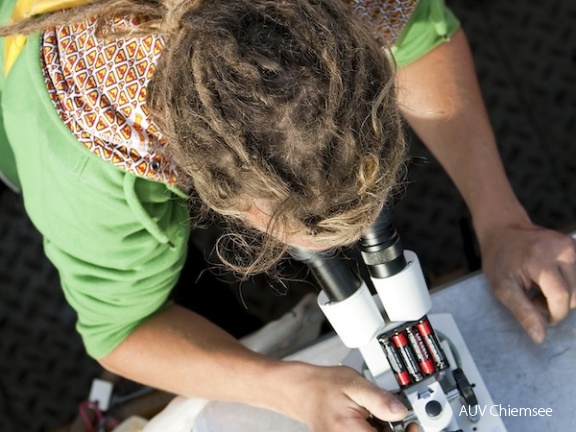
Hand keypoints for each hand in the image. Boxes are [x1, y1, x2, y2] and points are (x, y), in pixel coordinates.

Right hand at [279, 362, 410, 431]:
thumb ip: (380, 399)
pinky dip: (372, 429)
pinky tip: (367, 419)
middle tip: (392, 415)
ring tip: (373, 413)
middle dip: (392, 430)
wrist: (302, 390)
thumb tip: (402, 412)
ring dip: (382, 429)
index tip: (412, 425)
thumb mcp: (355, 384)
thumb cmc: (323, 386)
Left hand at [478, 221, 575, 342]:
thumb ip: (523, 311)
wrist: (504, 231)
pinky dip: (568, 285)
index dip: (554, 313)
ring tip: (541, 289)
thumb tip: (540, 338)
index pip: (561, 296)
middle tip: (534, 297)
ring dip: (563, 295)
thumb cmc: (500, 260)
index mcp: (541, 258)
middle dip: (556, 304)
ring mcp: (572, 246)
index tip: (542, 316)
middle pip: (574, 294)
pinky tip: (551, 281)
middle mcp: (563, 249)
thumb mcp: (502, 287)